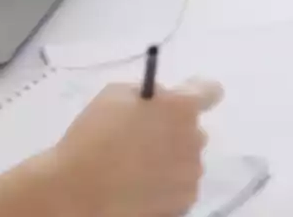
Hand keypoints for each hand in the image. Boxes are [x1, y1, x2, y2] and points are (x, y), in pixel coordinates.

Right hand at [43, 78, 223, 215]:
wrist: (82, 188)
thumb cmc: (94, 135)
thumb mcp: (113, 95)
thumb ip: (146, 94)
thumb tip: (160, 102)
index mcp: (179, 107)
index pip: (210, 90)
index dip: (197, 91)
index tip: (177, 100)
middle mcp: (195, 139)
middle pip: (192, 129)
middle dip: (171, 130)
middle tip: (139, 137)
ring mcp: (192, 173)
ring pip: (186, 158)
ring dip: (168, 158)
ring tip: (134, 165)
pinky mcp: (186, 201)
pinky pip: (180, 185)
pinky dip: (165, 184)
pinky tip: (138, 185)